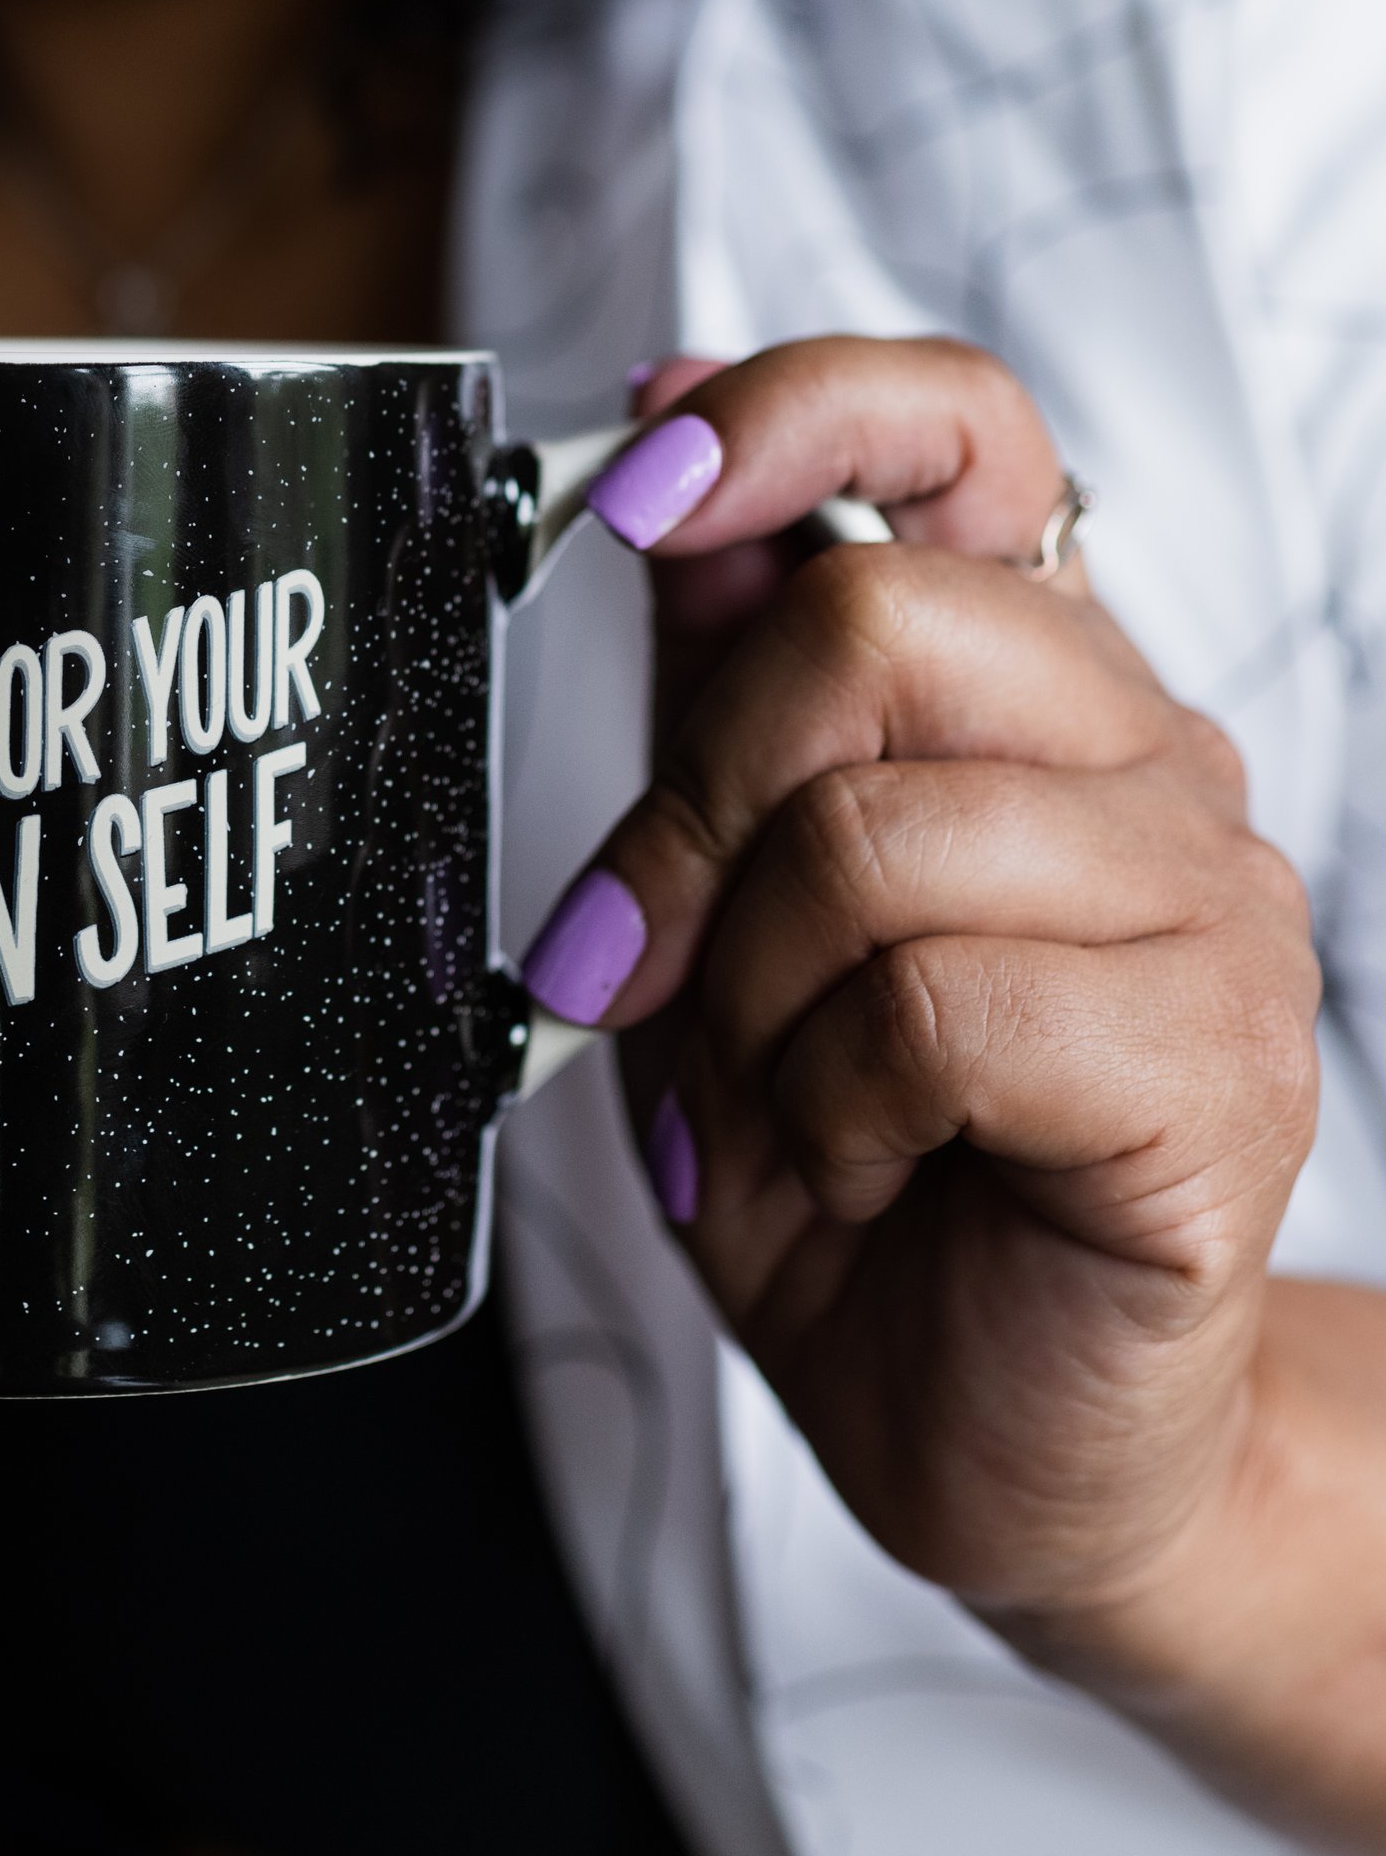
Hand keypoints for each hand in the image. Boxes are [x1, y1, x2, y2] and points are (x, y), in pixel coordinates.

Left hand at [525, 337, 1322, 1661]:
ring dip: (753, 995)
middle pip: (872, 619)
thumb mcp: (723, 918)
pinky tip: (866, 1165)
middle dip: (695, 805)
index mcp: (1030, 694)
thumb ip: (714, 707)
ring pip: (880, 831)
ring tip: (785, 1101)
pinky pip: (940, 1003)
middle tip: (648, 956)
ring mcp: (1208, 910)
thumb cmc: (861, 1175)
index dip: (794, 412)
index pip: (966, 430)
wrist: (998, 1444)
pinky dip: (834, 1104)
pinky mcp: (1220, 1067)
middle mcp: (1147, 764)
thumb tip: (661, 457)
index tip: (635, 487)